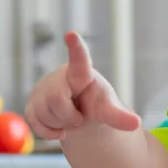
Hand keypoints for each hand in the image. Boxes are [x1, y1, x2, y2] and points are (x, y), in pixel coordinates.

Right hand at [24, 31, 139, 139]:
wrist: (75, 112)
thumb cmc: (93, 103)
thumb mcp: (107, 110)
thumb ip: (119, 117)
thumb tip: (136, 123)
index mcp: (81, 74)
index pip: (79, 60)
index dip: (76, 48)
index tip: (71, 34)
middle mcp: (59, 77)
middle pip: (56, 100)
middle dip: (69, 117)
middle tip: (79, 118)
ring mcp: (42, 91)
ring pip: (46, 114)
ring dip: (61, 124)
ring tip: (68, 118)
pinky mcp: (31, 106)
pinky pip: (36, 124)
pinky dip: (50, 133)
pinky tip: (59, 129)